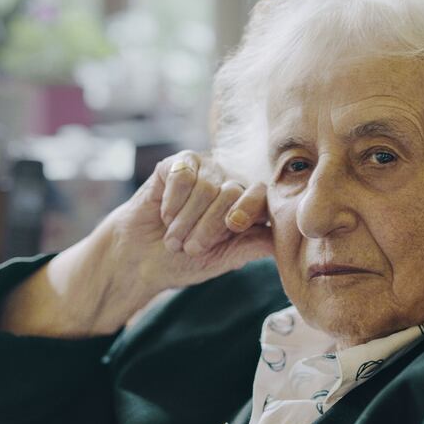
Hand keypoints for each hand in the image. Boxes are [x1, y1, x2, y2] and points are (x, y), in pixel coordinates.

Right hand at [105, 150, 273, 295]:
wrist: (139, 257)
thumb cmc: (184, 260)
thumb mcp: (222, 259)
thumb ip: (252, 246)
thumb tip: (284, 239)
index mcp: (247, 207)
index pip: (260, 196)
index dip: (249, 208)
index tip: (234, 225)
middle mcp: (230, 184)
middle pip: (231, 192)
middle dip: (208, 226)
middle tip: (189, 248)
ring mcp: (206, 170)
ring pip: (205, 187)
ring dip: (184, 221)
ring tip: (173, 238)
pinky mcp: (179, 163)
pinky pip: (182, 175)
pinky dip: (171, 202)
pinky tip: (164, 214)